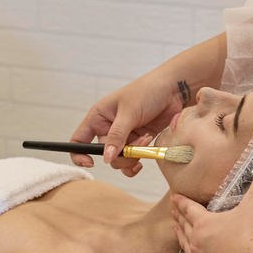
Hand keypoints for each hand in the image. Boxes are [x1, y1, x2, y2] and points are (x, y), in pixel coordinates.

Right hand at [69, 33, 227, 177]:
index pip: (78, 140)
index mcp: (99, 117)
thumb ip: (117, 135)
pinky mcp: (139, 142)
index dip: (79, 154)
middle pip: (104, 154)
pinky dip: (137, 163)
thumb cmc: (147, 91)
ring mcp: (124, 136)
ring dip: (132, 157)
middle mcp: (108, 128)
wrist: (174, 90)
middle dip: (120, 155)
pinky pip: (132, 160)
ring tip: (146, 141)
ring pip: (119, 160)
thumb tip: (106, 158)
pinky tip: (144, 159)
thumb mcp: (129, 111)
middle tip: (137, 145)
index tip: (91, 163)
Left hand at [165, 144, 252, 252]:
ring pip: (184, 245)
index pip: (189, 208)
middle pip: (185, 225)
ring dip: (179, 235)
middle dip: (179, 217)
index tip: (175, 197)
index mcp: (206, 222)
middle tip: (173, 211)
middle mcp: (197, 240)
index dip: (182, 202)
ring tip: (174, 229)